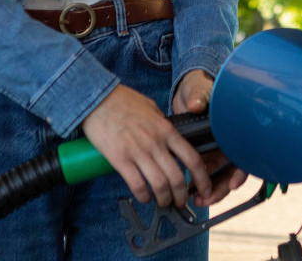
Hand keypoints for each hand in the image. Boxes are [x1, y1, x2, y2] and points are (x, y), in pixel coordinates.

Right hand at [81, 84, 210, 207]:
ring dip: (164, 199)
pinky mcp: (120, 159)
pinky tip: (144, 197)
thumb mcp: (151, 108)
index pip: (192, 158)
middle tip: (180, 201)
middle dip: (182, 196)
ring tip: (163, 202)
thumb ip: (162, 124)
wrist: (97, 98)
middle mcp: (155, 142)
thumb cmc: (122, 101)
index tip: (204, 188)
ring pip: (159, 185)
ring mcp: (138, 151)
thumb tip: (169, 136)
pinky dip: (143, 196)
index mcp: (166, 130)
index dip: (202, 178)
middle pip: (177, 177)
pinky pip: (137, 185)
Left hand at [173, 71, 249, 206]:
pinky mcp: (204, 155)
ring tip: (197, 201)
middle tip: (207, 199)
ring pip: (220, 178)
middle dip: (221, 189)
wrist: (186, 93)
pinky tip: (189, 192)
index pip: (244, 155)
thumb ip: (198, 96)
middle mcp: (230, 143)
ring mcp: (217, 151)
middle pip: (233, 172)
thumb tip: (195, 103)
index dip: (241, 172)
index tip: (233, 184)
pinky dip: (199, 186)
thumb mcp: (199, 89)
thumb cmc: (199, 88)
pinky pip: (206, 175)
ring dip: (211, 192)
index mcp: (234, 129)